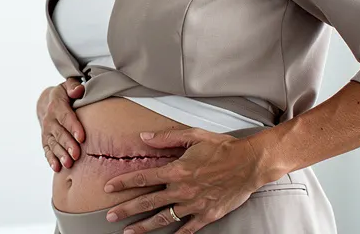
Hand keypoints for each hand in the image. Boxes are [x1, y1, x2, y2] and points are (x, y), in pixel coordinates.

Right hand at [37, 77, 85, 171]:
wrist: (47, 102)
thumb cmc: (65, 94)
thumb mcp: (68, 85)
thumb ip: (74, 86)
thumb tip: (78, 91)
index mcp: (57, 105)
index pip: (66, 116)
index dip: (73, 127)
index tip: (82, 137)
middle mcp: (50, 119)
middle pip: (59, 133)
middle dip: (68, 144)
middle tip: (77, 154)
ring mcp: (46, 132)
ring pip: (53, 144)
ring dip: (60, 155)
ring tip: (69, 164)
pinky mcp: (45, 141)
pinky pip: (47, 151)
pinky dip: (51, 159)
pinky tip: (57, 168)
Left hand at [103, 128, 265, 233]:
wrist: (250, 164)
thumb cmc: (223, 148)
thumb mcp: (193, 136)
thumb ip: (166, 138)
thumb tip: (144, 137)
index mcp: (177, 170)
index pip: (143, 178)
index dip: (123, 183)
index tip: (109, 188)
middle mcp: (182, 190)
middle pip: (148, 202)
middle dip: (126, 210)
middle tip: (111, 216)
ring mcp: (194, 205)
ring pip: (163, 218)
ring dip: (144, 226)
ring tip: (129, 232)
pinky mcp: (207, 215)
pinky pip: (188, 228)